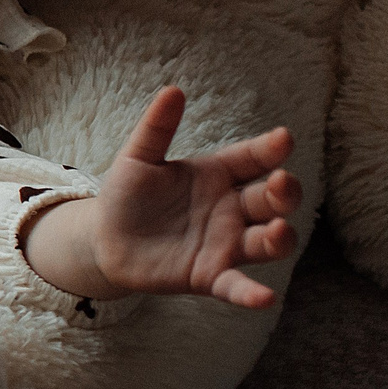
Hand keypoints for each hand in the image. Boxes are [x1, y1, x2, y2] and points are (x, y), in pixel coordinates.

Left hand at [92, 87, 301, 307]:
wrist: (104, 238)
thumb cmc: (128, 194)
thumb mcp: (137, 159)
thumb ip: (156, 129)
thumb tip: (173, 90)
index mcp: (218, 175)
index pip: (253, 158)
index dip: (270, 149)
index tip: (283, 138)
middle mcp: (231, 209)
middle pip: (272, 200)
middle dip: (283, 192)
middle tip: (279, 183)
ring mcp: (225, 244)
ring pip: (267, 242)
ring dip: (279, 238)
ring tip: (275, 230)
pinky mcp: (210, 275)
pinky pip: (237, 286)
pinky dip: (251, 293)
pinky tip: (264, 298)